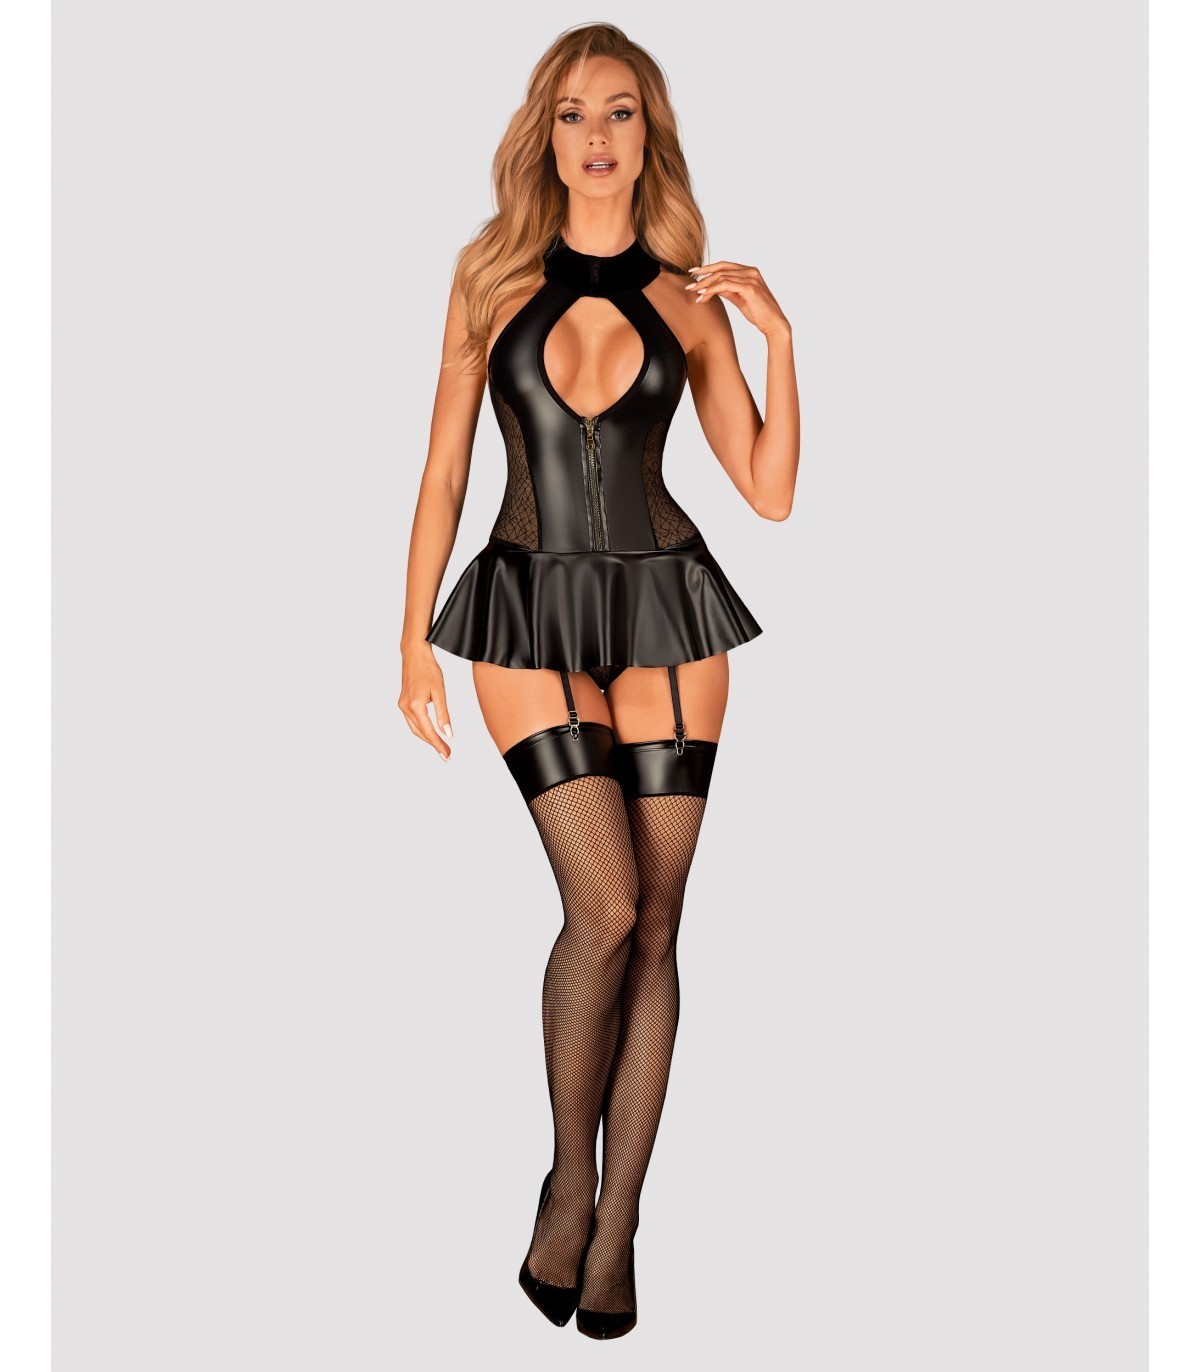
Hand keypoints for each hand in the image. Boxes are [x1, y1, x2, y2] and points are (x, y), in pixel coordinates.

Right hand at [398, 643, 452, 760]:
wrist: (414, 654)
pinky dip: (422, 728)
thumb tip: (448, 734)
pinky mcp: (403, 702)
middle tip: (447, 754)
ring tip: (441, 745)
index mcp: (415, 706)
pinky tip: (430, 731)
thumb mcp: (440, 691)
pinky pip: (412, 721)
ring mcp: (402, 705)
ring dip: (427, 738)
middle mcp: (406, 707)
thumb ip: (443, 714)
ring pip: (415, 728)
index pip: (428, 731)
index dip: (438, 745)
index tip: (447, 756)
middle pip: (420, 733)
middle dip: (434, 744)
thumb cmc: (428, 669)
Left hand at [685, 259, 789, 337]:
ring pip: (721, 276)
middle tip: (689, 284)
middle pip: (720, 269)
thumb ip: (728, 290)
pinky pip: (725, 285)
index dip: (708, 268)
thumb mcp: (740, 299)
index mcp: (749, 271)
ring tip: (694, 292)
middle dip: (703, 276)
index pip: (724, 265)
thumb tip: (714, 287)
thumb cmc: (759, 313)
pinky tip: (703, 296)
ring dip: (705, 284)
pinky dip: (712, 290)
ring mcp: (750, 278)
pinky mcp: (749, 288)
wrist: (773, 323)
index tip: (694, 273)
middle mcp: (750, 271)